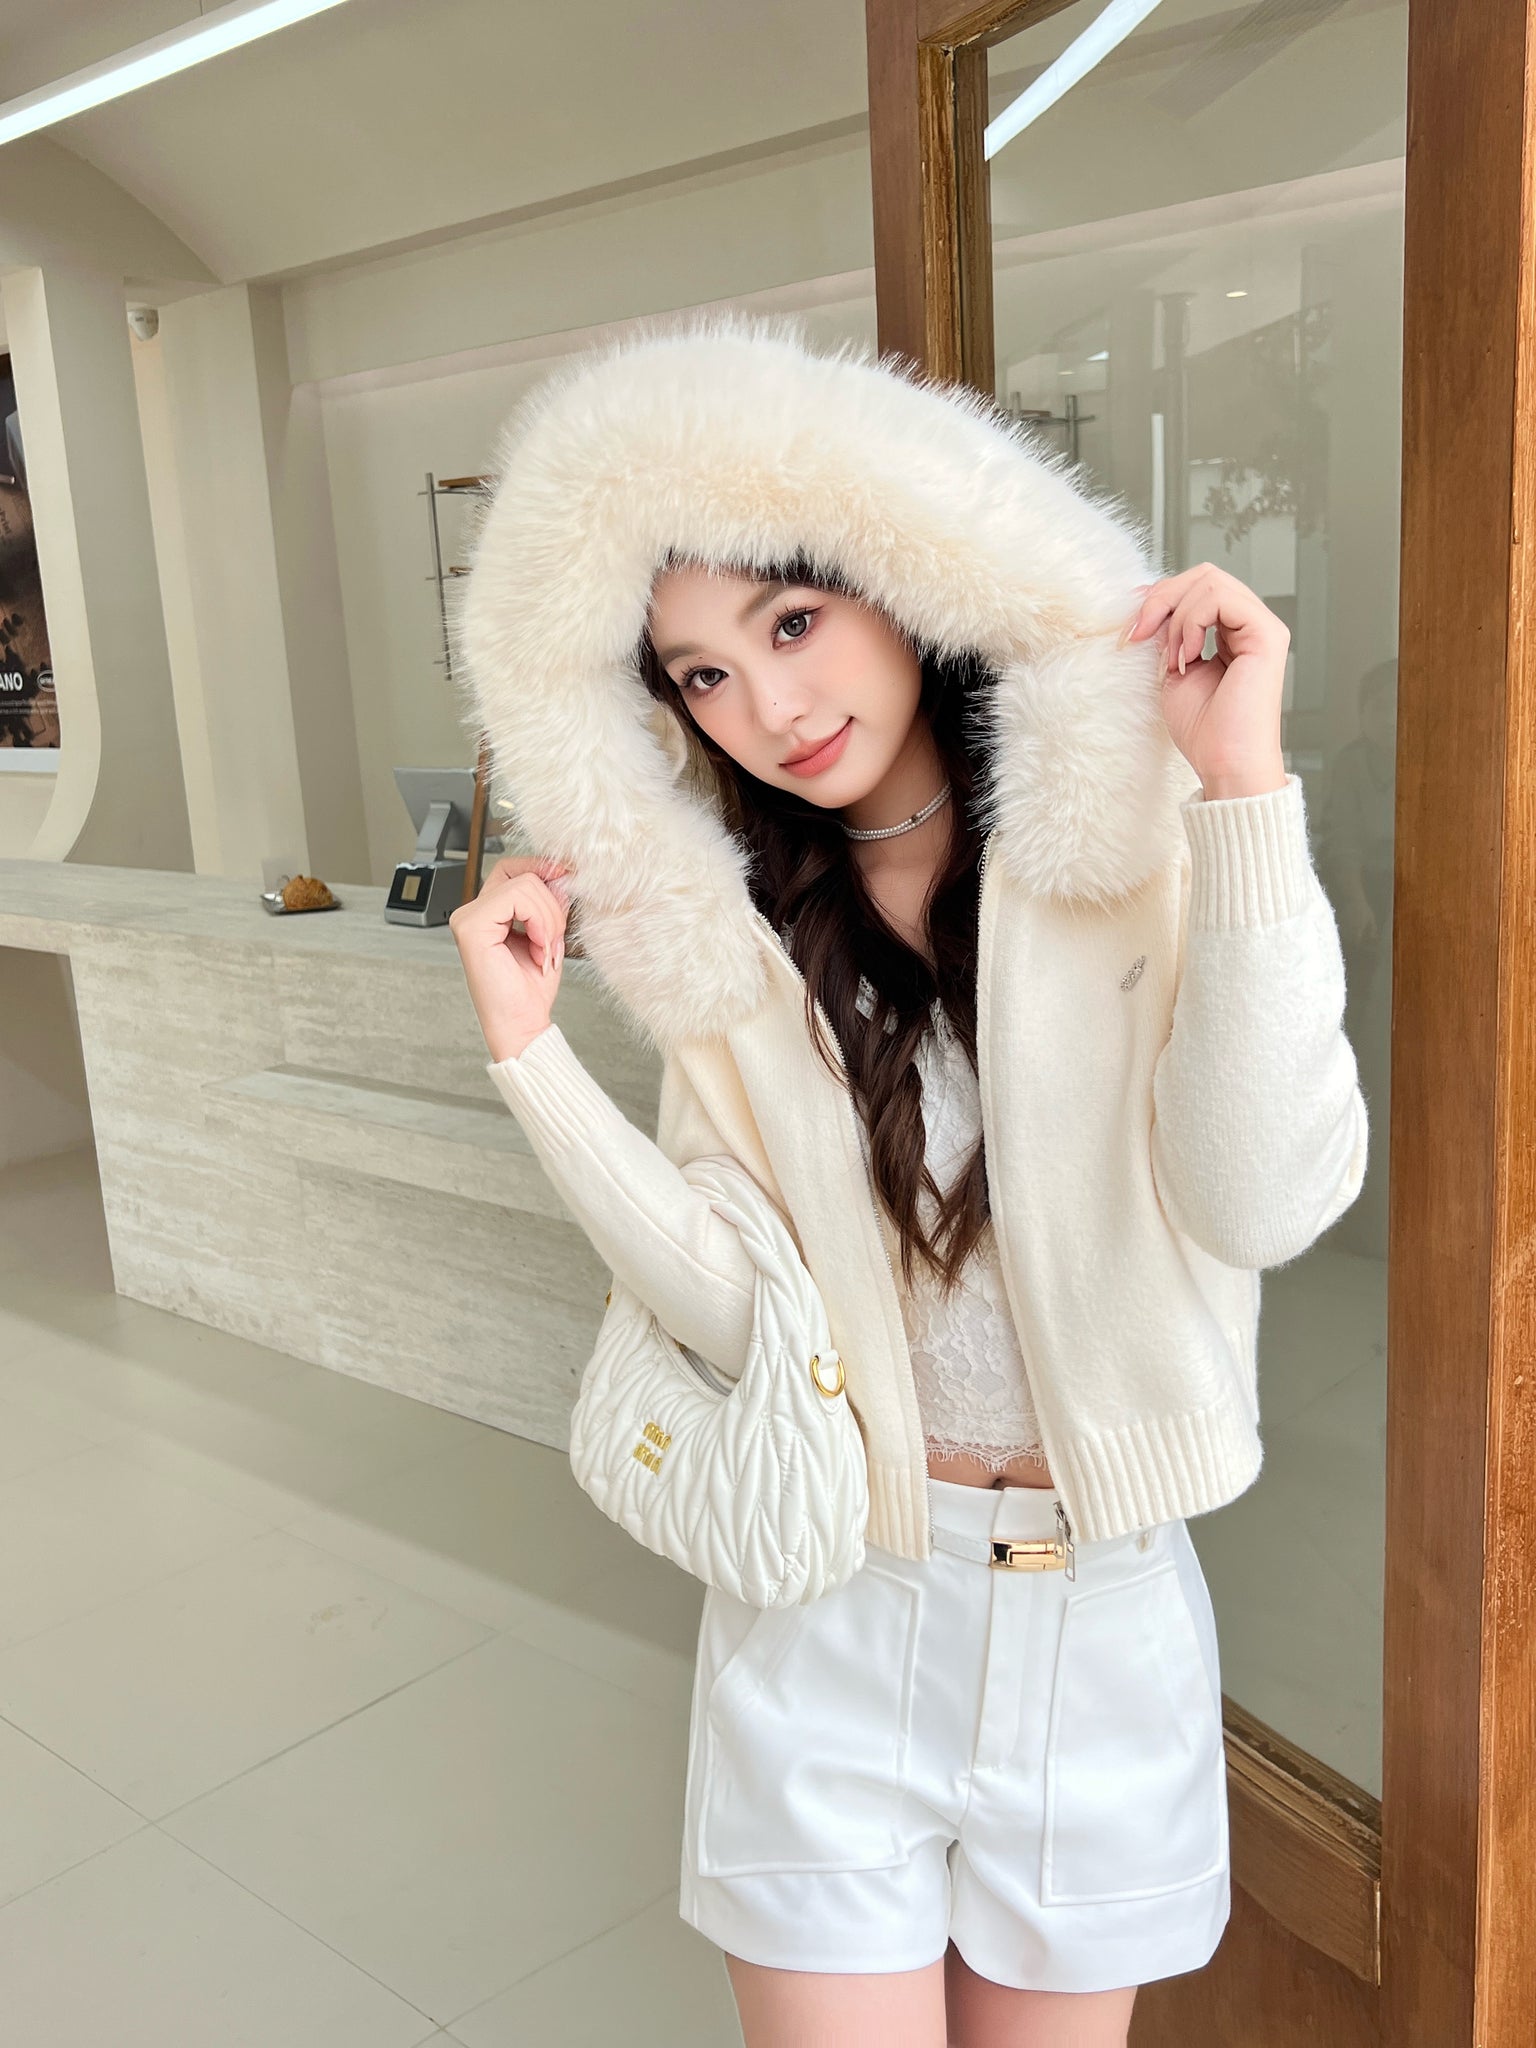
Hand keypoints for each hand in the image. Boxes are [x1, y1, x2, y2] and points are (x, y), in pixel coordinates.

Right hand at [449, 855, 572, 1062]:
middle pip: (523, 877)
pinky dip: (540, 922)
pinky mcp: (471, 927)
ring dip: (549, 920)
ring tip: (545, 951)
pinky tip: (538, 948)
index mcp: (487, 914)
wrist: (522, 1023)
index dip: (539, 868)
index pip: (511, 870)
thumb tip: (561, 875)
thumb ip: (550, 905)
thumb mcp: (548, 935)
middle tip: (554, 942)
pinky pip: (517, 899)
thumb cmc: (530, 990)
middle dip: (552, 907)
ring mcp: (467, 918)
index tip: (565, 876)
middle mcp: (471, 913)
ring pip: (524, 886)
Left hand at [1119, 563, 1288, 795]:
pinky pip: (1220, 598)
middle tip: (1141, 635)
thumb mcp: (1172, 668)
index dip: (1159, 598)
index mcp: (1231, 631)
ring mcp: (1262, 626)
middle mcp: (1250, 624)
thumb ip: (1166, 633)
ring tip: (1174, 659)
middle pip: (1203, 575)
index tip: (1132, 632)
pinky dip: (1191, 623)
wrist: (1224, 762)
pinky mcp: (1267, 633)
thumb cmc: (1203, 729)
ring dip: (1176, 618)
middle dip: (1162, 599)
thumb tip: (1146, 597)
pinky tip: (1188, 657)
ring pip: (1210, 581)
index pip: (1196, 587)